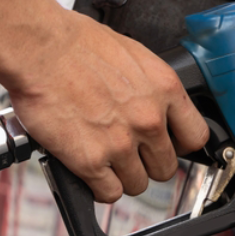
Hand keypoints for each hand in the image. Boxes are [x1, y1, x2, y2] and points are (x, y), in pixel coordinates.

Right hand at [7, 11, 208, 202]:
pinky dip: (99, 187)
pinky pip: (108, 193)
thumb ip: (148, 86)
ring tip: (103, 159)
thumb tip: (150, 103)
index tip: (168, 146)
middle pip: (165, 167)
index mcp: (164, 89)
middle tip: (127, 152)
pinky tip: (89, 171)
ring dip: (121, 176)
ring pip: (138, 184)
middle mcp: (148, 119)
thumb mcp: (131, 54)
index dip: (179, 145)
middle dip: (146, 162)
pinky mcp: (91, 161)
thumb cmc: (74, 43)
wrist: (40, 48)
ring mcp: (121, 144)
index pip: (195, 137)